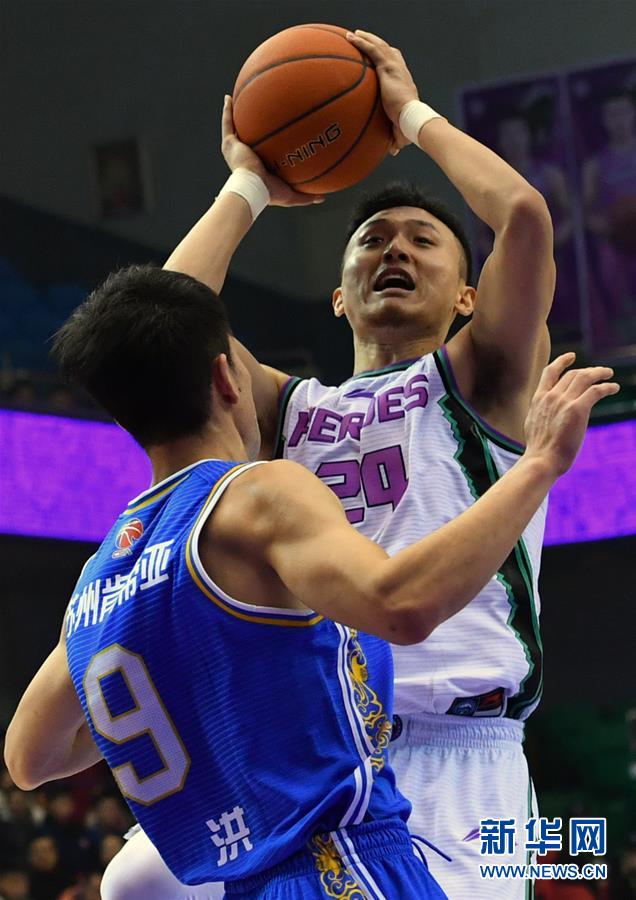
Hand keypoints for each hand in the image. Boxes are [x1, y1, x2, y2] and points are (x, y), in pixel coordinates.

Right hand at [221, 96, 323, 206]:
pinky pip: (227, 123)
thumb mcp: (290, 196)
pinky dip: (227, 110)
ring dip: (236, 113)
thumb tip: (323, 197)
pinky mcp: (229, 145)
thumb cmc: (269, 194)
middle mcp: (244, 156)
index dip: (266, 143)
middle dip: (252, 125)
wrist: (252, 189)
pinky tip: (228, 97)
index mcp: (256, 167)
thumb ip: (306, 196)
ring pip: (235, 127)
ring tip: (240, 97)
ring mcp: (235, 149)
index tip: (273, 133)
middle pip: (248, 136)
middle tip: (259, 111)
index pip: (262, 152)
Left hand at [346, 30, 417, 153]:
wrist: (412, 119)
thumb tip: (393, 152)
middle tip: (365, 41)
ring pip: (380, 46)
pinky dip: (362, 42)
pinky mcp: (389, 67)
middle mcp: (400, 72)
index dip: (390, 61)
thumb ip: (394, 138)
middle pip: (389, 52)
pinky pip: (372, 50)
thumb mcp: (399, 131)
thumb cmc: (408, 127)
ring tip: (354, 34)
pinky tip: (351, 37)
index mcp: (403, 84)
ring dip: (367, 38)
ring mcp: (395, 67)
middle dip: (378, 45)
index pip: (397, 68)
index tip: (382, 60)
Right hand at [524, 353, 618, 476]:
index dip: (562, 362)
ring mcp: (564, 402)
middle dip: (588, 370)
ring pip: (585, 377)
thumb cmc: (539, 450)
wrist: (541, 460)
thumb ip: (541, 413)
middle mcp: (551, 396)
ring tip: (609, 374)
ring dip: (599, 373)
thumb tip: (547, 414)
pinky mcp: (578, 410)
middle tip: (600, 372)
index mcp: (538, 399)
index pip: (549, 372)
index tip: (571, 356)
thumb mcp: (533, 424)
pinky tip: (614, 388)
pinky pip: (596, 391)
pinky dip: (607, 387)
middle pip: (572, 374)